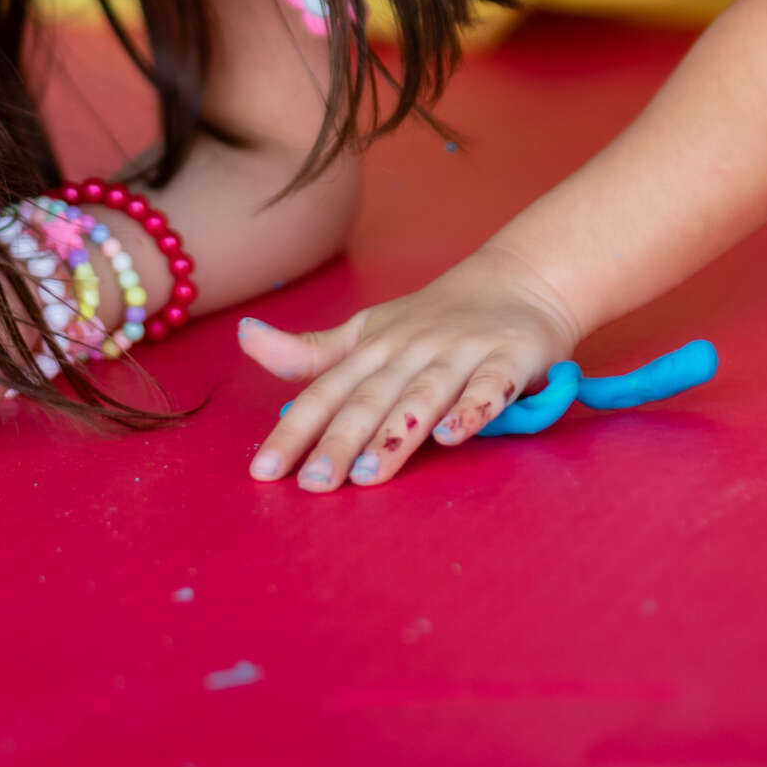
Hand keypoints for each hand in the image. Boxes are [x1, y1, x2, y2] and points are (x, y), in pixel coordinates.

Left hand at [237, 242, 582, 490]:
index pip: (326, 391)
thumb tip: (244, 338)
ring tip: (368, 474)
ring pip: (422, 396)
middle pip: (369, 400)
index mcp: (373, 348)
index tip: (265, 470)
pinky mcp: (508, 359)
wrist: (522, 280)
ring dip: (395, 434)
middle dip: (339, 442)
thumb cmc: (434, 318)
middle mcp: (411, 350)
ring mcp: (460, 354)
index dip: (295, 430)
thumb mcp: (367, 331)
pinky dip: (472, 410)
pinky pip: (490, 388)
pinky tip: (452, 435)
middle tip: (313, 486)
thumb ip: (310, 351)